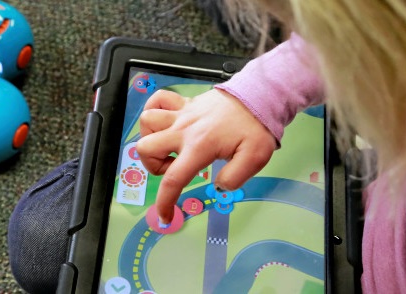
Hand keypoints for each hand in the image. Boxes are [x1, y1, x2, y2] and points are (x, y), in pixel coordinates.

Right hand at [137, 89, 276, 223]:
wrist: (259, 97)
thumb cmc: (256, 128)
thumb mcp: (254, 159)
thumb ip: (234, 178)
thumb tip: (218, 186)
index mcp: (199, 148)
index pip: (172, 179)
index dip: (164, 202)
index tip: (166, 217)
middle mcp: (184, 130)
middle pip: (146, 148)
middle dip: (153, 165)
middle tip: (174, 168)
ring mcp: (182, 114)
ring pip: (147, 122)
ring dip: (151, 137)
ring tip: (168, 146)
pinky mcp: (185, 103)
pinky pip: (158, 100)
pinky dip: (154, 110)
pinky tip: (165, 122)